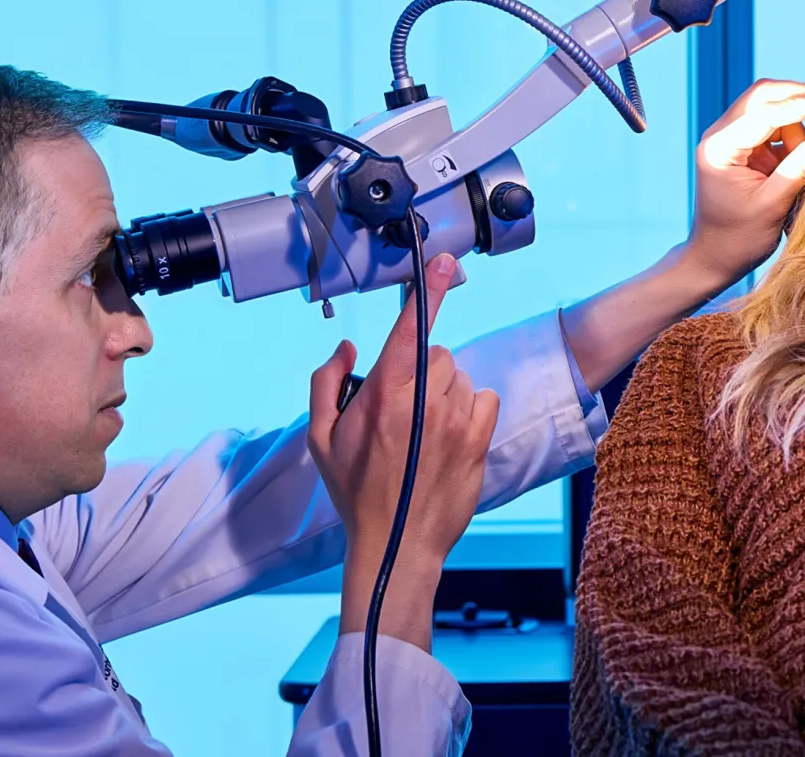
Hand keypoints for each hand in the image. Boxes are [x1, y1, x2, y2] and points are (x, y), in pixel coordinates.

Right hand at [307, 253, 499, 646]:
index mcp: (382, 394)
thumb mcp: (320, 438)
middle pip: (436, 354)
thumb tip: (348, 346)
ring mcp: (455, 420)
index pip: (408, 330)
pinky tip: (450, 438)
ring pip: (460, 376)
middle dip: (422, 371)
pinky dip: (470, 410)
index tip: (443, 260)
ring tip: (425, 431)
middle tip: (403, 411)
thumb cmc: (355, 491)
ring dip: (446, 393)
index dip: (427, 291)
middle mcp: (423, 400)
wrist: (397, 544)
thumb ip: (326, 383)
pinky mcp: (479, 439)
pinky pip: (483, 398)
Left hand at [686, 79, 804, 283]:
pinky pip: (772, 126)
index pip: (764, 112)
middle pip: (763, 96)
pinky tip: (802, 156)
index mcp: (720, 148)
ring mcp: (731, 138)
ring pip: (771, 108)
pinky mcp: (743, 147)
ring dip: (798, 123)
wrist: (714, 257)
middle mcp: (720, 135)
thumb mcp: (774, 204)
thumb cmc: (738, 239)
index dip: (801, 104)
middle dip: (799, 98)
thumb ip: (802, 168)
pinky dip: (793, 135)